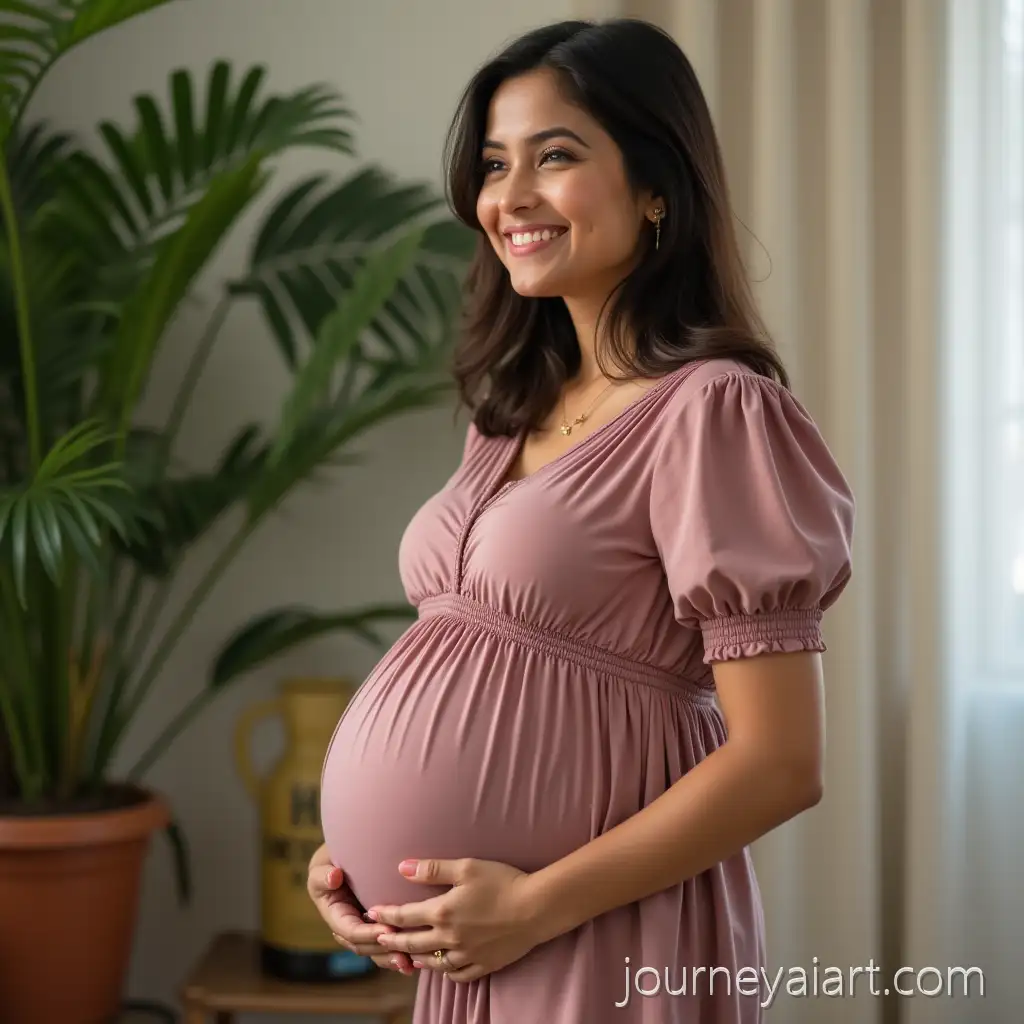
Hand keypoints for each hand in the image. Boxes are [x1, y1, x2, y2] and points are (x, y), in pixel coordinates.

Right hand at [306, 843, 414, 974]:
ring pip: (377, 951)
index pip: (351, 931)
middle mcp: (349, 928)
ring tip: (409, 963)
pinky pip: (386, 946)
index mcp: (336, 917)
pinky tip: (414, 962)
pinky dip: (398, 954)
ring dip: (392, 959)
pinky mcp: (376, 928)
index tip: (387, 928)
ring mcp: (364, 930)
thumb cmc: (330, 863)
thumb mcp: (321, 868)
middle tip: (403, 953)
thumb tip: (333, 877)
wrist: (341, 861)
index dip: (368, 933)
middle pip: (365, 947)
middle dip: (383, 950)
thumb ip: (323, 874)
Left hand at [366, 857, 542, 982]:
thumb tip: (402, 868)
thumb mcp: (466, 867)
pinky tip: (443, 968)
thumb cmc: (502, 881)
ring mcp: (467, 953)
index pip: (405, 916)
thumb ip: (432, 869)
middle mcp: (449, 938)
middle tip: (378, 939)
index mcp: (442, 912)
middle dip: (392, 940)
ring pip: (433, 963)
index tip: (372, 912)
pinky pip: (459, 974)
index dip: (386, 914)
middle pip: (412, 943)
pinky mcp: (484, 963)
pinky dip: (447, 972)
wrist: (536, 907)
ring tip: (406, 956)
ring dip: (415, 959)